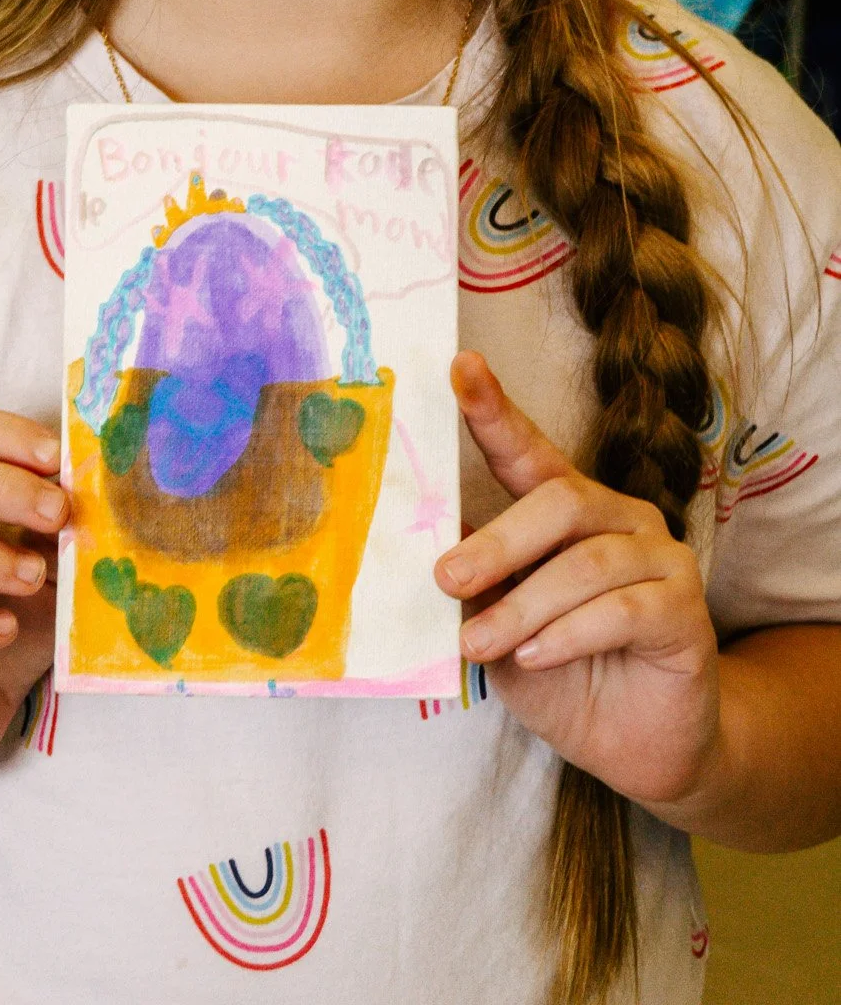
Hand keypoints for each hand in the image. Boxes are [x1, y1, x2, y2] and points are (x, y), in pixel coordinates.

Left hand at [434, 353, 721, 810]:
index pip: (528, 450)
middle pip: (559, 500)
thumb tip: (429, 547)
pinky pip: (623, 609)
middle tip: (447, 579)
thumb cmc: (560, 674)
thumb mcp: (500, 629)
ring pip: (587, 562)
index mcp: (568, 509)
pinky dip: (570, 633)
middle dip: (498, 541)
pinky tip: (536, 656)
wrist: (635, 746)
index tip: (460, 369)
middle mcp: (619, 517)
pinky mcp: (686, 609)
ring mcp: (661, 557)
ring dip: (524, 606)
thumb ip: (478, 587)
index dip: (494, 409)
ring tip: (480, 644)